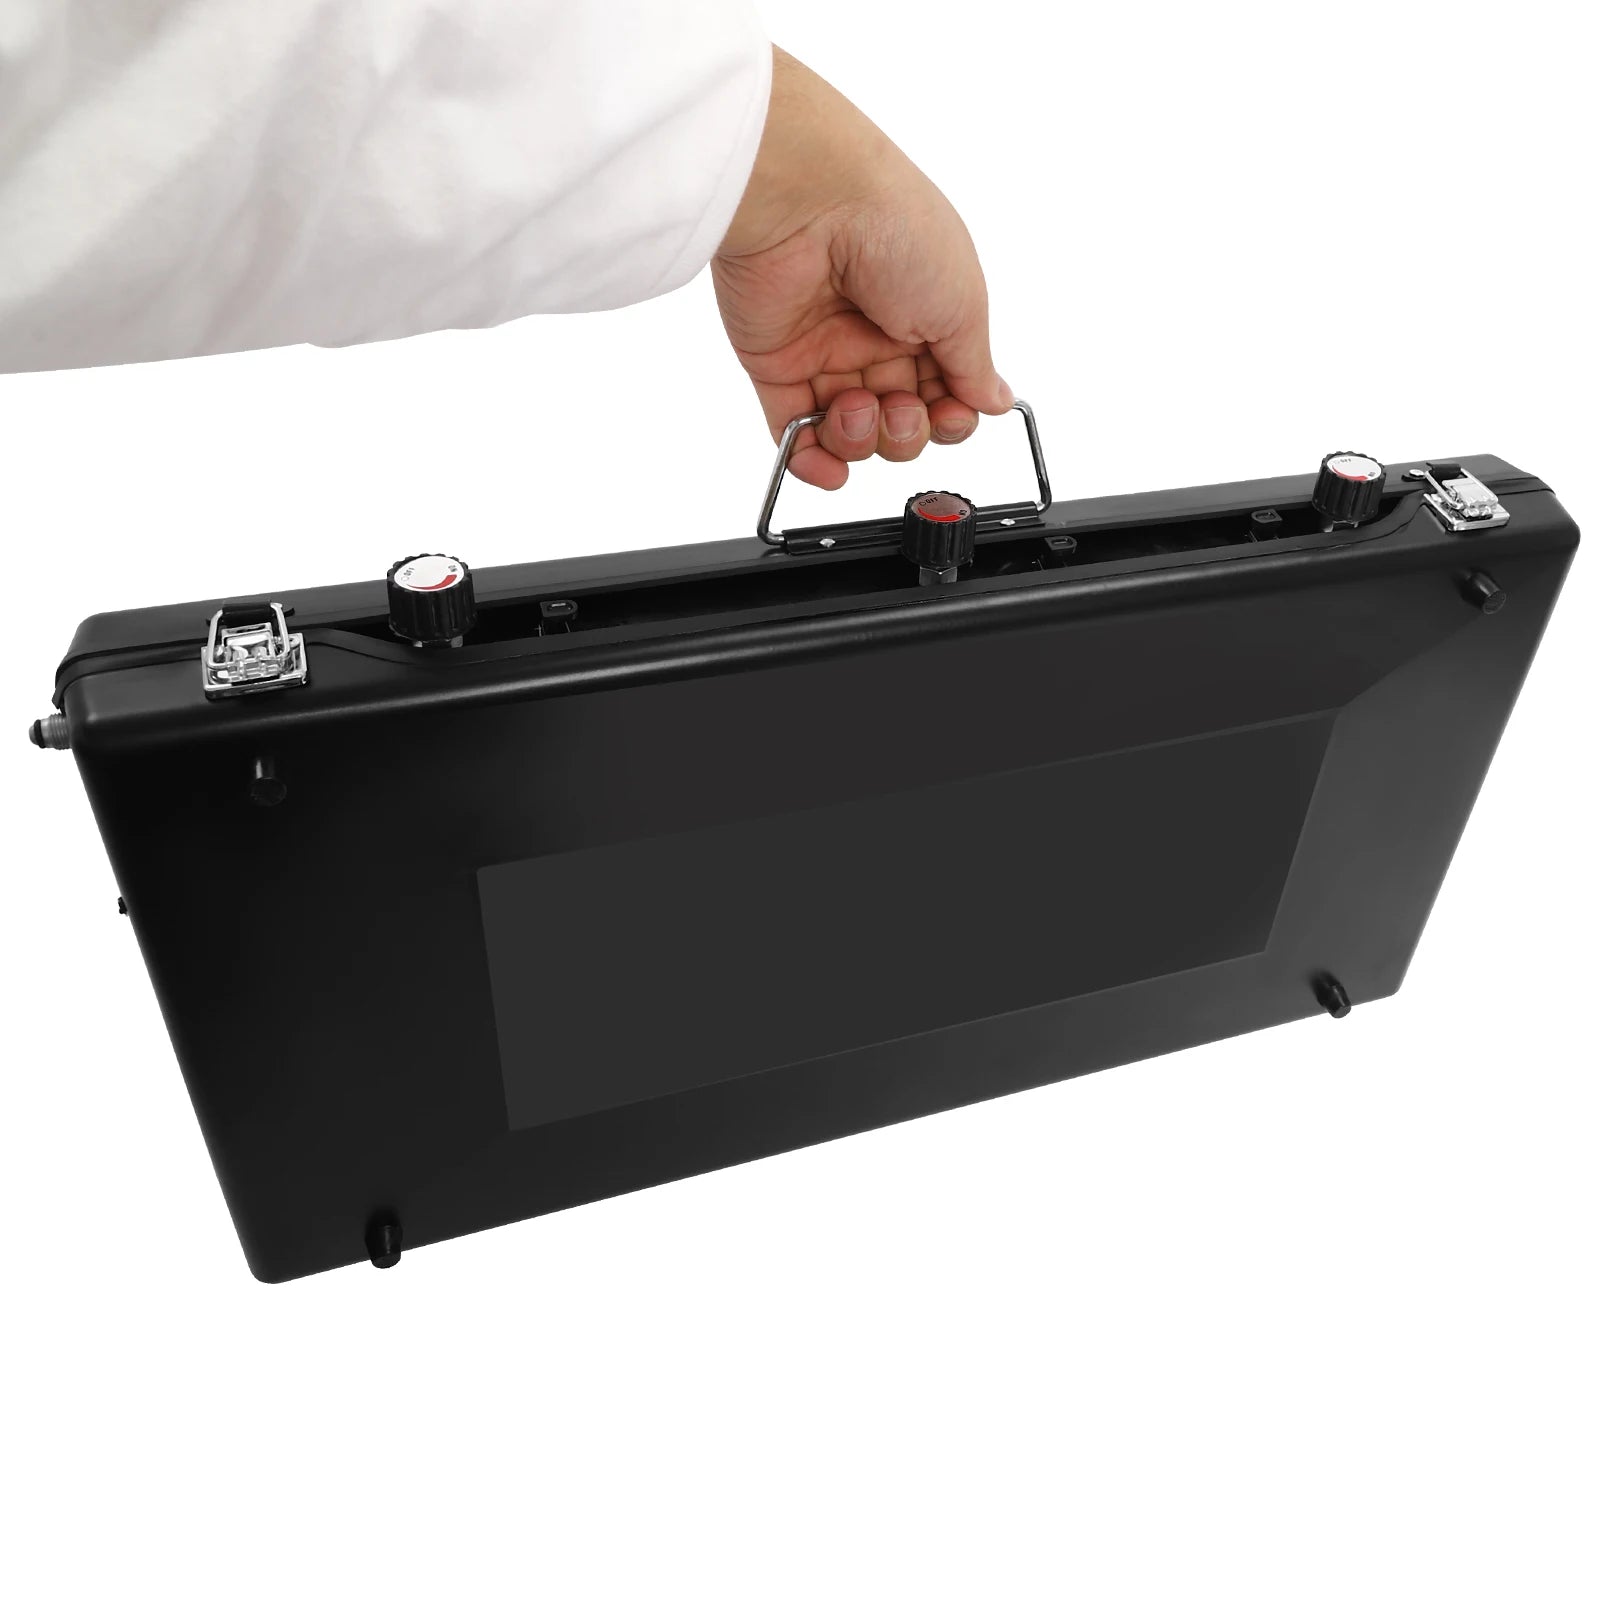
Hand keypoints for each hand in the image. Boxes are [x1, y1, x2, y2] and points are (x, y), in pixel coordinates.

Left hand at [714, 48, 1010, 489]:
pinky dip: (813, 462)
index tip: (951, 413)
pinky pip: (794, 436)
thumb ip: (975, 366)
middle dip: (907, 432)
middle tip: (901, 407)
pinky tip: (830, 465)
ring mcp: (826, 355)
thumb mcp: (962, 302)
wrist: (810, 201)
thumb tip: (996, 401)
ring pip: (853, 436)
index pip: (946, 394)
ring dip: (863, 441)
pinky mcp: (778, 369)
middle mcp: (879, 338)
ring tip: (857, 406)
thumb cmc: (894, 229)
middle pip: (902, 422)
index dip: (950, 418)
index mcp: (928, 317)